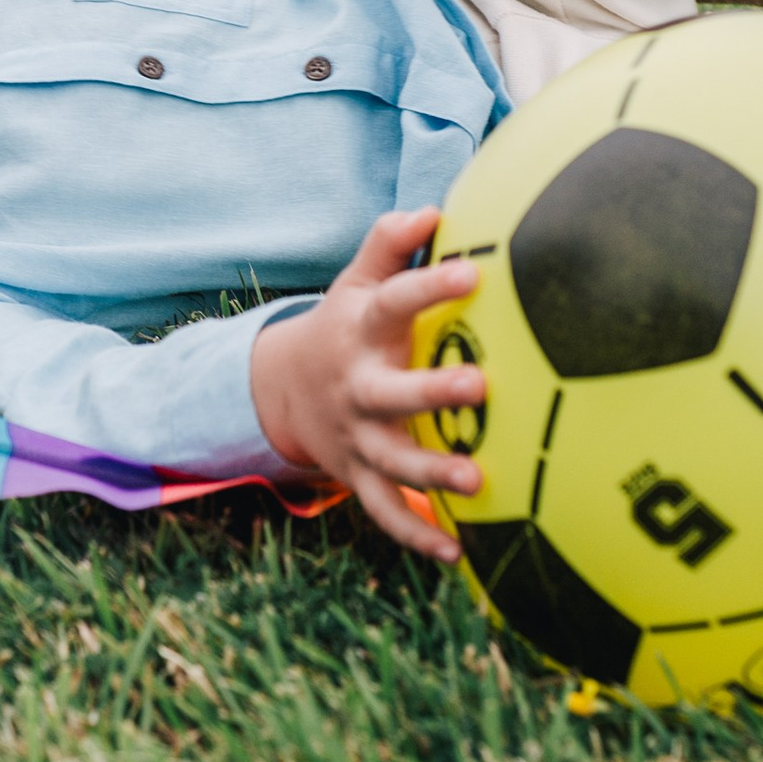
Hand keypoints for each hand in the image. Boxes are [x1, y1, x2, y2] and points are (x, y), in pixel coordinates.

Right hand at [248, 205, 482, 561]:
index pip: (394, 301)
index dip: (431, 285)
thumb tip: (433, 209)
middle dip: (433, 393)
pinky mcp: (358, 475)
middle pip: (391, 393)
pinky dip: (417, 534)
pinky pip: (385, 511)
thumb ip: (390, 245)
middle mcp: (357, 387)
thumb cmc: (345, 325)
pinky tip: (458, 553)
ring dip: (430, 472)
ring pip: (390, 460)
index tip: (474, 271)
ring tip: (478, 481)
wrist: (281, 389)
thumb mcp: (355, 281)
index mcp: (361, 331)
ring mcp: (356, 436)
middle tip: (481, 387)